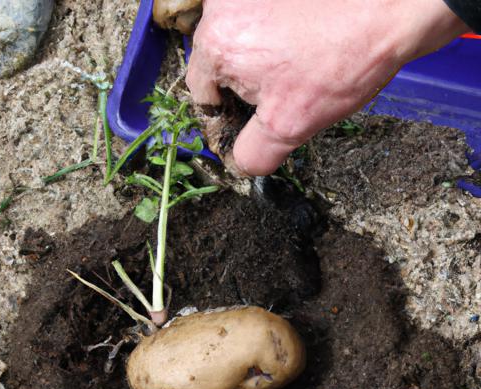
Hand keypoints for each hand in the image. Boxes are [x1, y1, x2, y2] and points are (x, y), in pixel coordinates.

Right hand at [187, 0, 467, 175]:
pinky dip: (274, 45)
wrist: (397, 5)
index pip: (201, 96)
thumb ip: (253, 153)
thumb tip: (239, 164)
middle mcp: (222, 6)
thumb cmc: (341, 62)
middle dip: (243, 95)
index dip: (222, 123)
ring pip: (241, 45)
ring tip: (294, 83)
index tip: (241, 136)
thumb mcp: (289, 125)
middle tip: (274, 112)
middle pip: (219, 68)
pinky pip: (261, 24)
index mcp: (215, 42)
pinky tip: (302, 57)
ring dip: (259, 71)